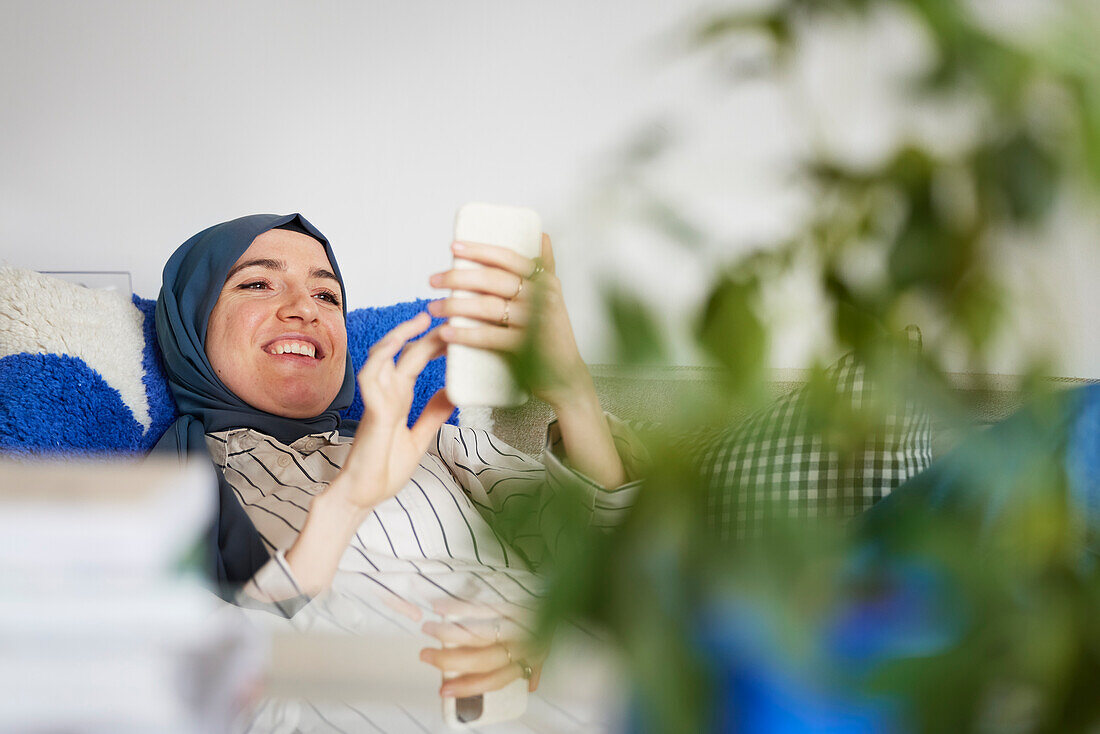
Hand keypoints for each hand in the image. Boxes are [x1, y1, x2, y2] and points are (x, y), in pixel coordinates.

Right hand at [330, 312, 454, 509]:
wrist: (362, 497)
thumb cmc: (384, 470)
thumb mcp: (419, 439)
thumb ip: (433, 414)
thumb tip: (454, 392)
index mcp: (399, 398)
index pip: (418, 360)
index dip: (435, 342)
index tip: (455, 327)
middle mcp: (387, 393)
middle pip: (407, 353)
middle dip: (426, 331)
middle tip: (447, 313)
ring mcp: (377, 401)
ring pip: (384, 356)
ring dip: (401, 335)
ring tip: (422, 319)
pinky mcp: (371, 413)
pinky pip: (371, 378)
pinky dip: (382, 359)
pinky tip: (396, 344)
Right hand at [419, 602, 546, 697]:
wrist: (566, 583)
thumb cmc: (550, 617)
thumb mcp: (547, 645)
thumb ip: (534, 666)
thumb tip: (530, 686)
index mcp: (528, 658)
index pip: (495, 680)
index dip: (468, 688)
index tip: (443, 691)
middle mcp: (523, 642)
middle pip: (482, 659)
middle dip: (449, 662)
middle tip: (425, 657)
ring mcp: (517, 620)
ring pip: (479, 634)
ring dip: (449, 634)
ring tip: (428, 630)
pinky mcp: (511, 598)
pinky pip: (481, 606)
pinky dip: (458, 608)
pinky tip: (441, 608)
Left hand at [427, 234, 593, 409]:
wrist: (567, 376)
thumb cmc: (553, 335)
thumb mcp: (554, 297)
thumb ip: (546, 269)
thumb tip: (541, 234)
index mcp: (545, 282)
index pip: (509, 258)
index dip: (480, 250)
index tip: (454, 247)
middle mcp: (542, 298)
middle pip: (493, 279)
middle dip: (458, 277)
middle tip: (434, 281)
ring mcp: (535, 322)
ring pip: (488, 306)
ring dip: (455, 306)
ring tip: (434, 308)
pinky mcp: (526, 347)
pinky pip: (489, 336)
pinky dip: (465, 334)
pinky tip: (447, 333)